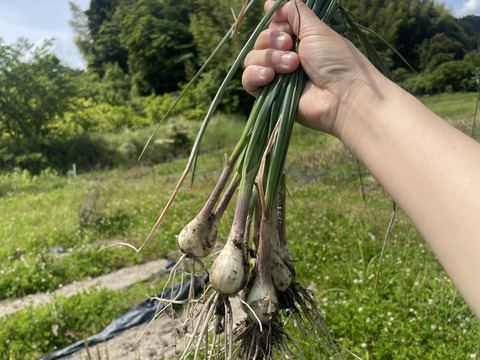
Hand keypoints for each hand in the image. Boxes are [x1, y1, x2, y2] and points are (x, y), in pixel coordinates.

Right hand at [242, 0, 382, 135]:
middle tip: (292, 47)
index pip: (271, 28)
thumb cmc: (335, 60)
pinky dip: (254, 75)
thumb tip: (269, 2)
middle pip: (260, 42)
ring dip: (269, 58)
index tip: (289, 30)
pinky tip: (269, 75)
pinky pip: (248, 81)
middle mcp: (285, 58)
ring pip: (252, 59)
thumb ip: (294, 12)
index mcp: (298, 42)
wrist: (342, 95)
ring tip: (292, 66)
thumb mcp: (315, 28)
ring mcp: (277, 78)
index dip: (275, 27)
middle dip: (272, 42)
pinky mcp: (270, 97)